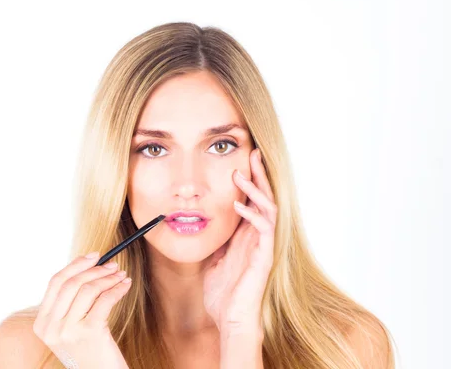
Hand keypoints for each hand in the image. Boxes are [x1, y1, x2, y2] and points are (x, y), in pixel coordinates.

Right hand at [33, 252, 131, 368]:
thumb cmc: (90, 352)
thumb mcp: (71, 328)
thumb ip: (70, 304)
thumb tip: (87, 267)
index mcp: (42, 324)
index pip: (55, 283)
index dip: (75, 265)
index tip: (94, 256)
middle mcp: (51, 328)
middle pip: (71, 283)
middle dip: (94, 270)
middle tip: (112, 265)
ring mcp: (68, 332)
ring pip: (88, 290)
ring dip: (108, 279)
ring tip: (121, 276)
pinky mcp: (89, 334)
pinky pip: (104, 300)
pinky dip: (117, 289)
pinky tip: (126, 286)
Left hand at [203, 148, 276, 334]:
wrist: (230, 320)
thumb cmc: (223, 294)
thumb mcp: (214, 260)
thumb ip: (216, 241)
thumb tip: (205, 225)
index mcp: (246, 236)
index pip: (252, 201)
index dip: (249, 180)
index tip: (242, 160)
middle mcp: (258, 237)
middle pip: (264, 198)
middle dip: (258, 175)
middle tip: (252, 153)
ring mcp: (263, 246)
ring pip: (268, 208)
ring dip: (255, 190)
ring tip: (240, 175)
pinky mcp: (264, 257)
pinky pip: (263, 229)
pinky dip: (252, 214)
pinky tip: (238, 205)